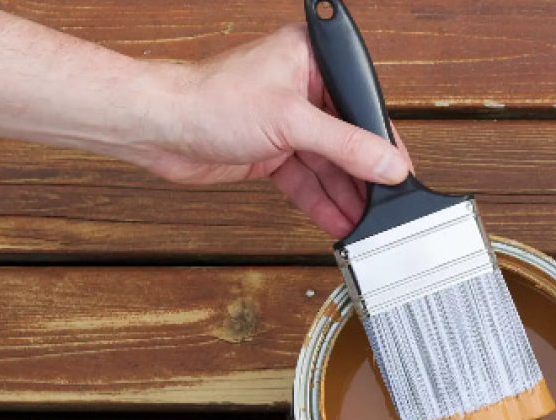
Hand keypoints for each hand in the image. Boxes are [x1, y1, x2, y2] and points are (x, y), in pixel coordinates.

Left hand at [131, 23, 411, 237]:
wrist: (157, 127)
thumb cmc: (208, 99)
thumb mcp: (291, 122)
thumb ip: (346, 146)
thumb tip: (387, 164)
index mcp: (312, 60)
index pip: (363, 105)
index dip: (382, 143)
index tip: (398, 174)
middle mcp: (303, 88)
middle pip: (348, 139)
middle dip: (363, 177)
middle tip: (384, 207)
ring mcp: (287, 122)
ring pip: (327, 164)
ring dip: (344, 195)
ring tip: (364, 223)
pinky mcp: (272, 150)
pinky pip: (306, 179)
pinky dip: (321, 201)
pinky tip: (338, 220)